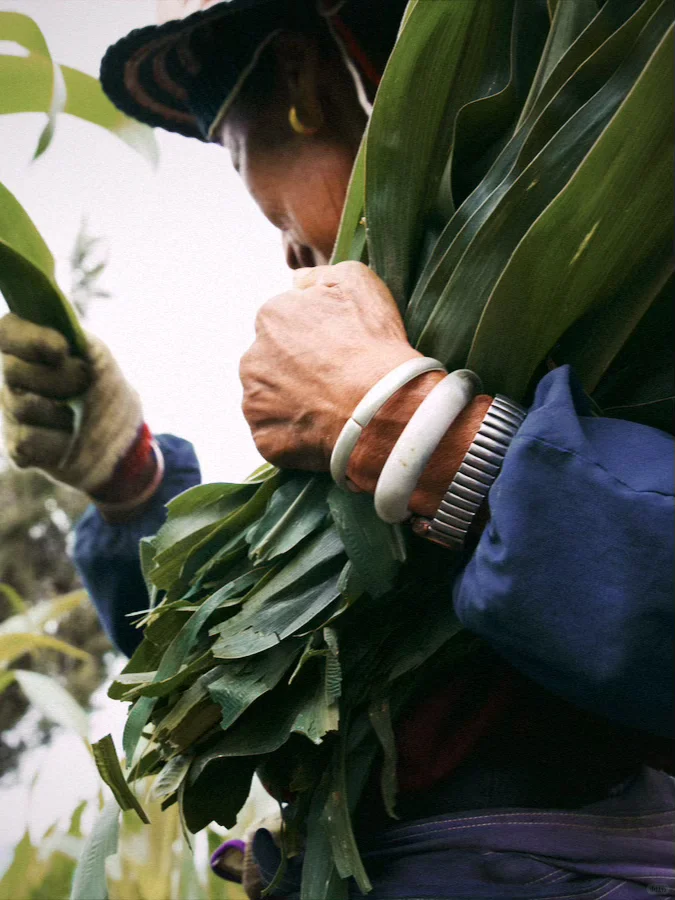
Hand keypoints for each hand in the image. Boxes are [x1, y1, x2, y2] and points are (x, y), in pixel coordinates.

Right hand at [0, 314, 144, 496]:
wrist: (125, 442)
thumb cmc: (109, 394)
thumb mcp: (101, 361)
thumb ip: (77, 342)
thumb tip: (58, 342)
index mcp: (31, 349)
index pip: (7, 330)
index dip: (30, 339)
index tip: (61, 350)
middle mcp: (14, 379)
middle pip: (12, 370)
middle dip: (58, 379)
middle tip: (82, 386)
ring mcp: (13, 413)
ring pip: (21, 407)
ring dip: (62, 413)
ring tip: (76, 416)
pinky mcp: (19, 447)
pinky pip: (26, 441)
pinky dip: (57, 442)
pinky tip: (69, 441)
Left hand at [239, 261, 420, 469]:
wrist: (381, 407)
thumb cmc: (373, 343)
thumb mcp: (358, 282)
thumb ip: (320, 276)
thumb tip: (297, 281)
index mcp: (270, 317)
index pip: (284, 324)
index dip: (315, 339)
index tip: (338, 350)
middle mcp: (251, 358)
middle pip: (272, 363)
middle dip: (297, 371)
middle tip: (335, 382)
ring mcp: (254, 402)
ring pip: (271, 400)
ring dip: (294, 403)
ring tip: (331, 409)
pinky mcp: (264, 438)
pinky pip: (277, 436)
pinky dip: (297, 436)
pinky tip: (325, 431)